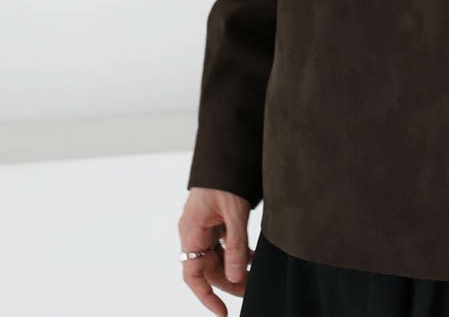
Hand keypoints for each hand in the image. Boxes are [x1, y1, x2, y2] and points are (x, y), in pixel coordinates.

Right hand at [178, 187, 254, 313]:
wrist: (226, 149)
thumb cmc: (224, 177)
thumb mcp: (235, 212)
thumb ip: (236, 245)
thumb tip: (235, 276)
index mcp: (191, 232)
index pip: (193, 275)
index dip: (207, 297)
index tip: (223, 312)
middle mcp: (194, 232)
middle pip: (209, 268)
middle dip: (229, 281)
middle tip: (251, 290)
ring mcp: (203, 225)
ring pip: (217, 256)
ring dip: (234, 266)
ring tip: (255, 274)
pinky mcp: (214, 219)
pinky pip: (222, 242)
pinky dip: (236, 251)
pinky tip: (252, 256)